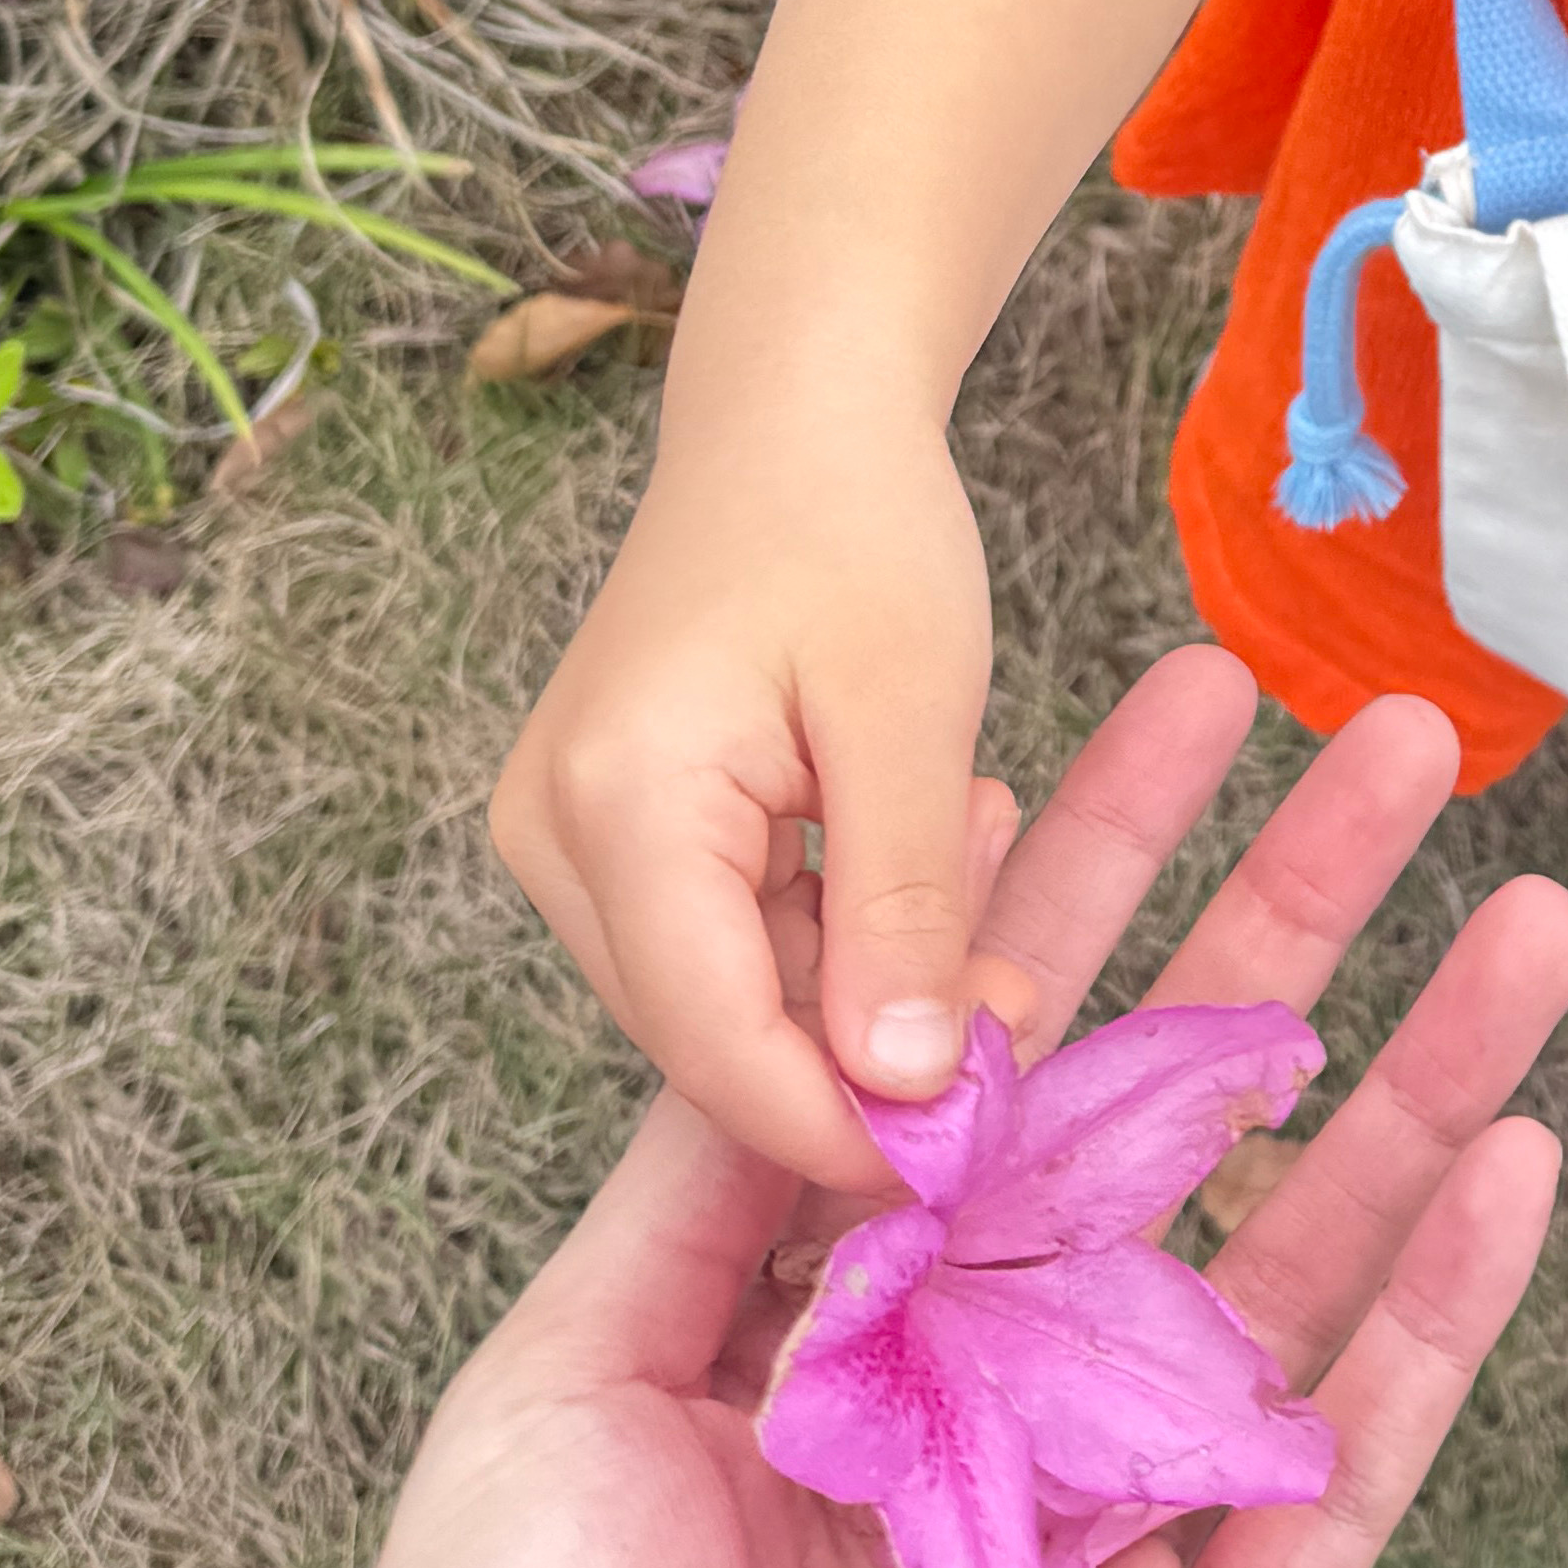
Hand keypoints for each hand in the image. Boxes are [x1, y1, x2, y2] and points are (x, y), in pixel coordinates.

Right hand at [493, 410, 997, 1178]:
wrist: (794, 415)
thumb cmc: (858, 530)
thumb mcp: (911, 715)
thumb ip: (903, 906)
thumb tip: (904, 1087)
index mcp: (613, 805)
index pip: (714, 1043)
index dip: (839, 1121)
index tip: (970, 1152)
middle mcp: (552, 837)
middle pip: (711, 1031)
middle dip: (863, 1050)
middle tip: (1014, 1006)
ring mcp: (565, 837)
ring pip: (725, 994)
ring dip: (858, 984)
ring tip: (973, 876)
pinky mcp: (604, 831)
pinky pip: (723, 938)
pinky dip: (829, 931)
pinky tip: (915, 854)